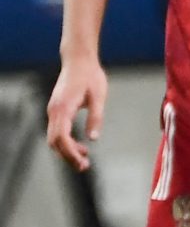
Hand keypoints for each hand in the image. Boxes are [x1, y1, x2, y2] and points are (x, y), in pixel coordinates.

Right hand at [45, 55, 107, 171]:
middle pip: (54, 141)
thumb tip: (93, 138)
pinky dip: (66, 142)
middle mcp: (54, 111)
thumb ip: (96, 117)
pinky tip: (81, 147)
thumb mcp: (99, 97)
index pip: (61, 137)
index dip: (70, 152)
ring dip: (67, 150)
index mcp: (63, 108)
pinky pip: (57, 131)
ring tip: (85, 159)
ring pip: (54, 138)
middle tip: (85, 166)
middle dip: (67, 156)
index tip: (82, 162)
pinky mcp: (56, 110)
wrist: (79, 60)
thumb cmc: (91, 76)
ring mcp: (53, 111)